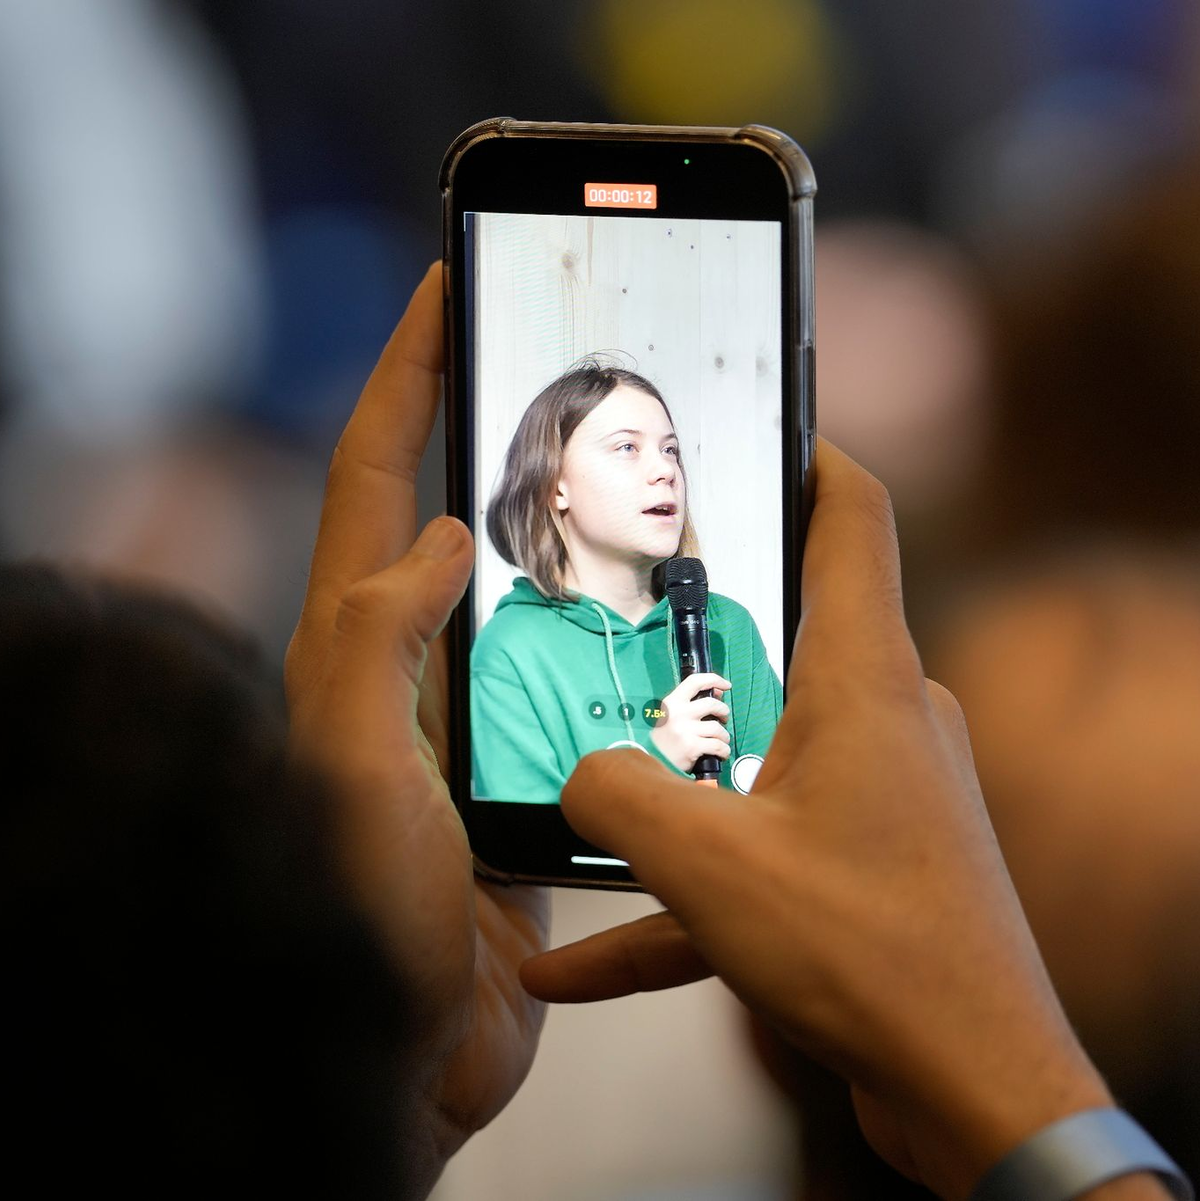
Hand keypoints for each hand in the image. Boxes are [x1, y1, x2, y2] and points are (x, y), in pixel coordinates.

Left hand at [286, 264, 548, 1195]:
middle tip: (563, 365)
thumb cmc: (363, 920)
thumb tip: (439, 534)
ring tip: (637, 473)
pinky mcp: (517, 770)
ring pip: (521, 589)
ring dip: (567, 528)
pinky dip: (607, 633)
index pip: (375, 474)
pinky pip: (565, 673)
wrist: (398, 1054)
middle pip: (450, 511)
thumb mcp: (352, 768)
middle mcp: (408, 666)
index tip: (443, 286)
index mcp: (357, 643)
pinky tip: (665, 618)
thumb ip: (376, 642)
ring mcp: (465, 716)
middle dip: (491, 426)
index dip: (405, 374)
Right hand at [522, 440, 1110, 1200]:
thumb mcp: (708, 862)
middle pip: (789, 633)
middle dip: (700, 637)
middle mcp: (882, 719)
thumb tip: (578, 776)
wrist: (973, 1089)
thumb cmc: (875, 958)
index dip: (810, 455)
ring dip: (676, 788)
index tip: (761, 426)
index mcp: (864, 680)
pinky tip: (584, 960)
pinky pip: (756, 856)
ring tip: (585, 803)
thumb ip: (619, 795)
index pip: (852, 518)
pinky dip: (683, 895)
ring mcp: (877, 792)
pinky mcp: (862, 863)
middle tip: (621, 624)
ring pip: (756, 757)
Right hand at [648, 671, 731, 771]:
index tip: (726, 685)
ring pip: (717, 728)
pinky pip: (718, 745)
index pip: (695, 682)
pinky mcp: (692, 747)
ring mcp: (685, 730)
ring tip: (721, 740)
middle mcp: (678, 713)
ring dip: (724, 735)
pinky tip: (722, 752)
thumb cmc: (664, 739)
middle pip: (712, 704)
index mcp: (672, 702)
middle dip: (723, 711)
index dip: (714, 679)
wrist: (652, 762)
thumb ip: (690, 704)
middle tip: (724, 718)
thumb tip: (718, 693)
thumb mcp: (670, 716)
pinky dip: (724, 750)